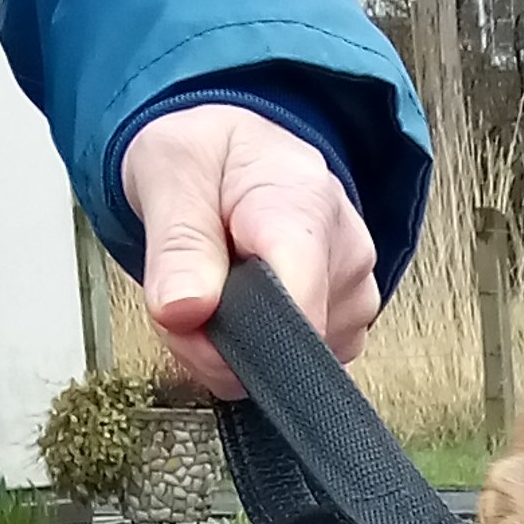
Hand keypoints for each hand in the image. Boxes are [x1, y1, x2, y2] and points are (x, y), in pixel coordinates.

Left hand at [119, 102, 378, 392]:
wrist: (242, 152)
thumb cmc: (211, 155)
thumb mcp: (172, 171)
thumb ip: (177, 243)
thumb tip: (184, 310)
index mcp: (308, 211)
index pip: (298, 308)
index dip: (238, 339)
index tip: (189, 319)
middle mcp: (345, 260)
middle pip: (279, 348)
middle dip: (210, 339)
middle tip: (181, 287)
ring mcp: (351, 301)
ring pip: (280, 370)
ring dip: (224, 348)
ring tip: (212, 285)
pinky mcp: (344, 330)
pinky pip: (288, 372)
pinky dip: (249, 354)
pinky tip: (240, 306)